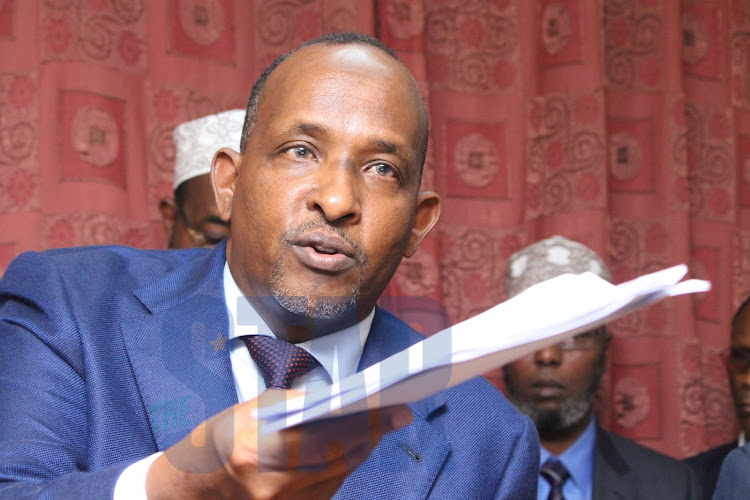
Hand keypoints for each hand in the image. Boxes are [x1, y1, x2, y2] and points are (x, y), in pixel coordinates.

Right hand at [145, 390, 411, 499]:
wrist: (197, 482)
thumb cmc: (225, 435)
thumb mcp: (256, 408)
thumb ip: (298, 405)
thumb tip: (343, 398)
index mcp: (260, 451)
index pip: (329, 436)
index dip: (368, 423)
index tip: (397, 409)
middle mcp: (274, 485)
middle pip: (341, 458)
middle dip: (372, 434)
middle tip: (398, 414)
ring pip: (339, 475)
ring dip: (362, 449)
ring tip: (380, 426)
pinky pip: (329, 488)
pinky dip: (345, 465)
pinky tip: (356, 446)